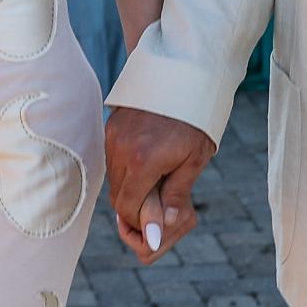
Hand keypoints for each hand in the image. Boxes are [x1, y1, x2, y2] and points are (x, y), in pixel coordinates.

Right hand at [105, 106, 214, 263]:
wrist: (184, 74)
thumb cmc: (194, 120)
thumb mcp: (194, 160)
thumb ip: (174, 197)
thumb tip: (159, 233)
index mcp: (142, 161)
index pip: (128, 208)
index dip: (141, 223)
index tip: (157, 227)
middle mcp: (120, 149)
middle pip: (118, 196)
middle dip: (137, 207)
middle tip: (161, 205)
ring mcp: (113, 136)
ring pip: (115, 179)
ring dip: (132, 188)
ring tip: (159, 178)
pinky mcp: (111, 127)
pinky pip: (114, 160)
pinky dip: (128, 169)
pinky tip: (150, 161)